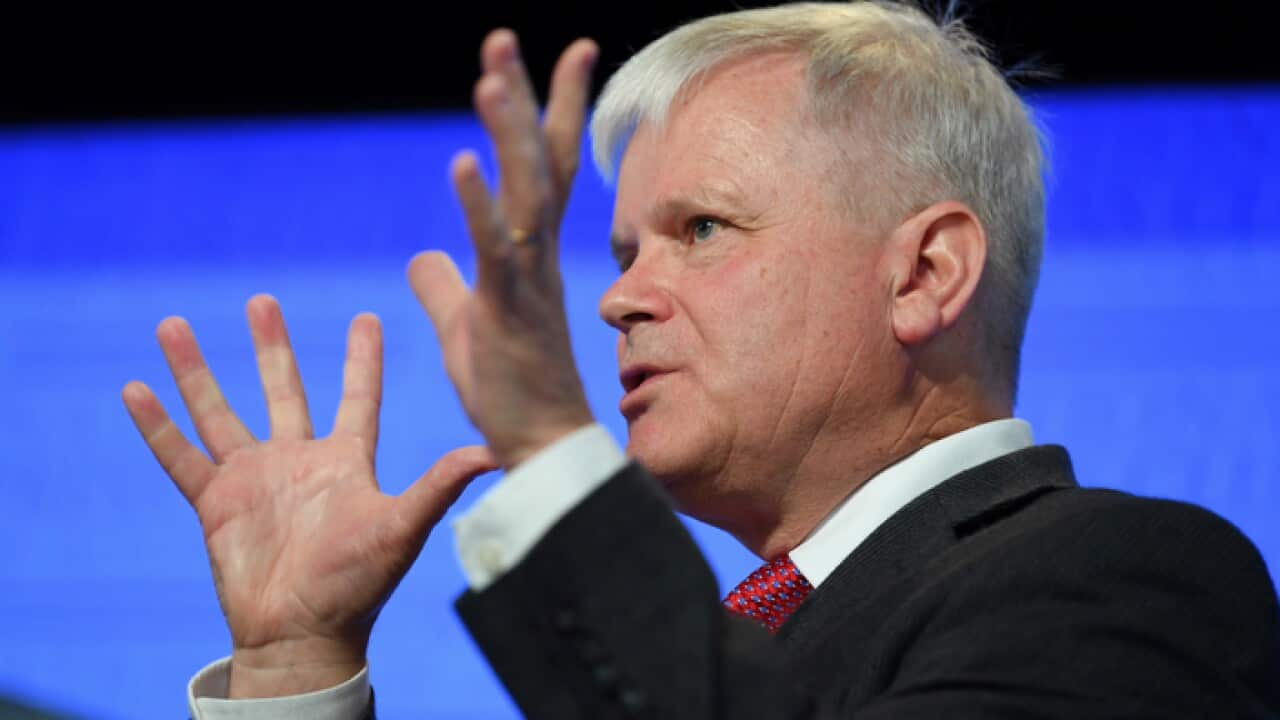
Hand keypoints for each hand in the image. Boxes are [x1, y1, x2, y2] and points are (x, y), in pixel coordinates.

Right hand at [122, 295, 494, 697]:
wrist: (303, 635)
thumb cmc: (357, 585)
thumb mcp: (401, 527)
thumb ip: (438, 486)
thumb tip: (492, 453)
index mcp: (344, 461)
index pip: (356, 396)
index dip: (362, 358)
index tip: (366, 317)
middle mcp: (297, 461)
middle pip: (282, 390)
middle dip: (272, 346)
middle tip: (261, 300)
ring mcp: (253, 479)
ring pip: (218, 411)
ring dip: (196, 371)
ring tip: (172, 325)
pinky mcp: (215, 504)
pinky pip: (179, 457)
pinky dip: (157, 425)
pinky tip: (135, 388)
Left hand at [409, 30, 597, 468]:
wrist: (539, 446)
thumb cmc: (510, 390)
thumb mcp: (465, 327)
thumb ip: (444, 287)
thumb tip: (419, 258)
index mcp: (527, 252)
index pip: (542, 166)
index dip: (552, 110)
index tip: (570, 53)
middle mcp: (536, 254)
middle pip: (536, 160)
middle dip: (527, 97)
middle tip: (504, 38)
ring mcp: (527, 278)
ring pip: (522, 191)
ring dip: (507, 130)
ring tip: (491, 72)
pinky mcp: (509, 309)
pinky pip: (495, 248)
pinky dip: (478, 204)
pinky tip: (462, 160)